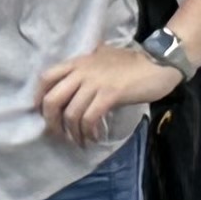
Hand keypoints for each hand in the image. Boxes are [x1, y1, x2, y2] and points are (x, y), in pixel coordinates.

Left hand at [36, 44, 184, 141]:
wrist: (160, 62)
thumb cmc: (133, 63)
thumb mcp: (103, 58)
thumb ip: (86, 68)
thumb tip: (71, 85)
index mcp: (78, 62)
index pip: (46, 78)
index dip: (39, 98)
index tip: (43, 114)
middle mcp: (82, 71)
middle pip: (52, 100)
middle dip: (51, 122)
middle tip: (59, 134)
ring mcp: (96, 83)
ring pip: (70, 114)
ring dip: (72, 133)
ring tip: (79, 141)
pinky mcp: (110, 94)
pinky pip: (89, 119)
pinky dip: (88, 132)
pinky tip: (93, 137)